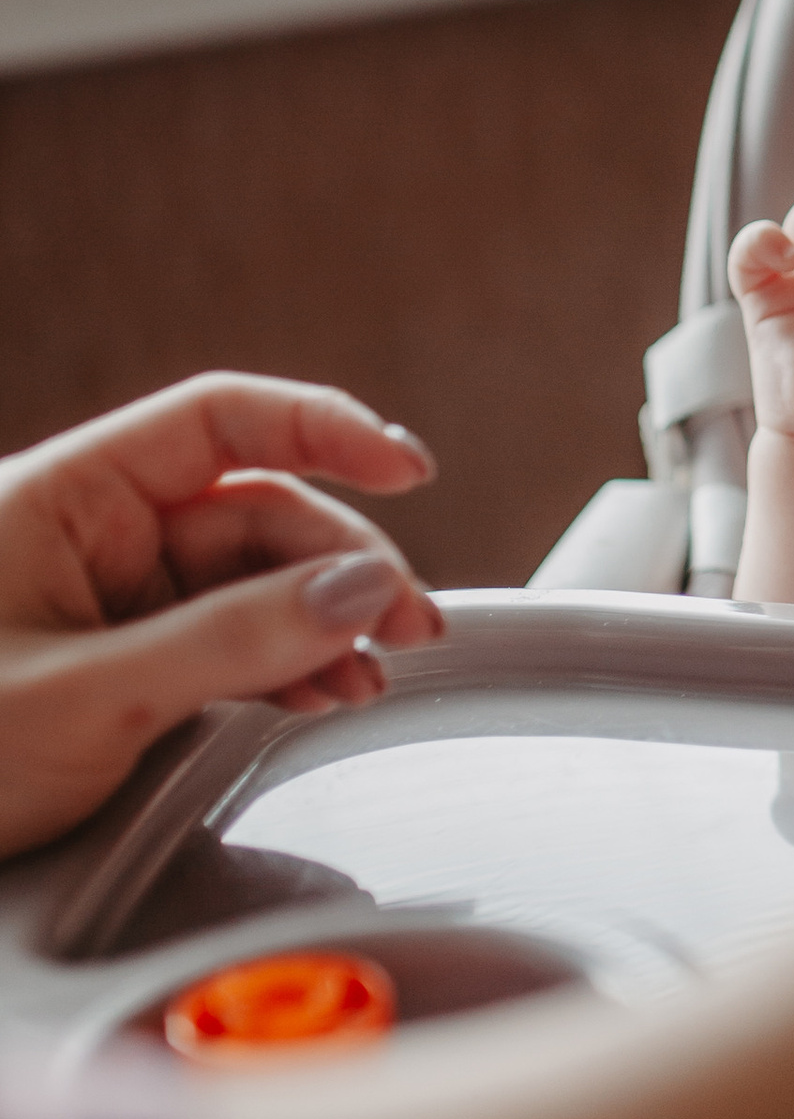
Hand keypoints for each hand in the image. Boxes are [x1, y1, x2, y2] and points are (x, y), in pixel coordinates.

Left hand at [0, 376, 442, 862]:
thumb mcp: (87, 698)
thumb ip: (231, 642)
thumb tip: (359, 590)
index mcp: (61, 498)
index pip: (218, 420)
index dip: (322, 426)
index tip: (407, 468)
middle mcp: (91, 536)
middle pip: (256, 512)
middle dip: (342, 562)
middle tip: (408, 625)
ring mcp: (108, 603)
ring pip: (254, 583)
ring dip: (326, 622)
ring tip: (372, 675)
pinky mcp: (121, 667)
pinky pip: (228, 642)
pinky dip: (287, 665)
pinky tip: (323, 695)